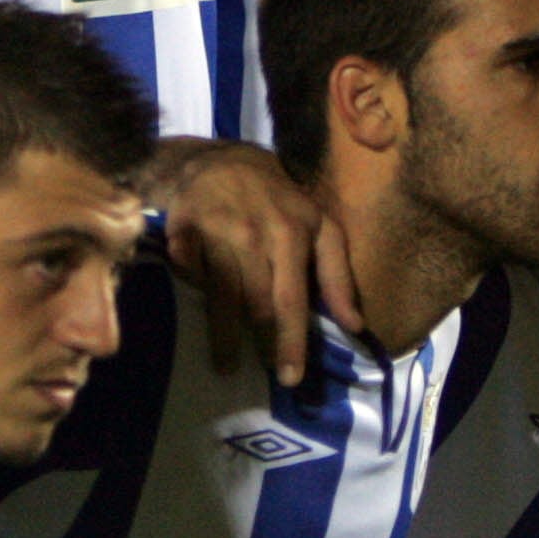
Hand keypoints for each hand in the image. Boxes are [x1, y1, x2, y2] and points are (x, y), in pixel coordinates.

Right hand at [150, 140, 360, 388]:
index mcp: (292, 234)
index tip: (290, 376)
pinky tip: (193, 310)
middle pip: (257, 304)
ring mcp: (216, 231)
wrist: (224, 161)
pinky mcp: (183, 229)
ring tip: (226, 365)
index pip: (292, 299)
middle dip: (262, 345)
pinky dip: (192, 292)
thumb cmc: (279, 202)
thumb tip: (355, 325)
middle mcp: (254, 234)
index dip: (291, 341)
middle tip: (264, 376)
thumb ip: (338, 274)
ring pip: (221, 295)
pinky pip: (187, 273)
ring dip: (222, 335)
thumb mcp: (321, 227)